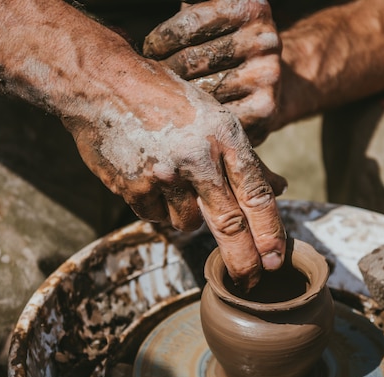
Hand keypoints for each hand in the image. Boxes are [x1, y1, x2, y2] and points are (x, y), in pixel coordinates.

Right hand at [62, 55, 285, 288]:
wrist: (103, 86)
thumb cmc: (165, 101)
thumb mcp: (213, 118)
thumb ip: (246, 157)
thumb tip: (281, 188)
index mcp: (223, 135)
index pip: (256, 194)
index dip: (270, 232)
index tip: (276, 259)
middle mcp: (196, 158)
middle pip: (229, 224)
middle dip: (244, 260)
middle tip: (252, 282)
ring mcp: (162, 176)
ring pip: (188, 223)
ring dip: (187, 215)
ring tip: (173, 182)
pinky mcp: (132, 188)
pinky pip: (156, 217)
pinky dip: (158, 208)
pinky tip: (149, 179)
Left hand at [143, 0, 281, 145]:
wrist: (272, 83)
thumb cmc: (227, 46)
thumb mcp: (218, 17)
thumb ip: (192, 8)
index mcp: (250, 8)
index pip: (191, 23)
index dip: (162, 39)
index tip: (149, 50)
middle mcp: (264, 39)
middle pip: (194, 59)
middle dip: (164, 70)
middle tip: (147, 79)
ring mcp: (268, 75)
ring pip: (203, 91)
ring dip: (176, 98)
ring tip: (161, 98)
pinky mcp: (266, 108)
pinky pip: (217, 116)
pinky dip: (197, 121)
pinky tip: (185, 118)